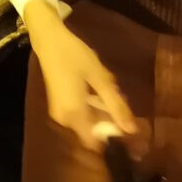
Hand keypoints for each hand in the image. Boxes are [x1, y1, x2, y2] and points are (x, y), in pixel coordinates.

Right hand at [22, 0, 137, 152]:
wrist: (48, 39)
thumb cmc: (74, 56)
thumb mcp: (100, 79)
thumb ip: (117, 105)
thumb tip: (132, 130)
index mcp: (74, 114)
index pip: (97, 142)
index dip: (113, 136)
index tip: (126, 123)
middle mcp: (65, 119)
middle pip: (94, 131)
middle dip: (109, 118)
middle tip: (119, 97)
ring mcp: (60, 112)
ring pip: (88, 121)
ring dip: (102, 109)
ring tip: (109, 87)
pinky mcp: (59, 104)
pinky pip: (80, 113)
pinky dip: (92, 105)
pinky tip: (96, 86)